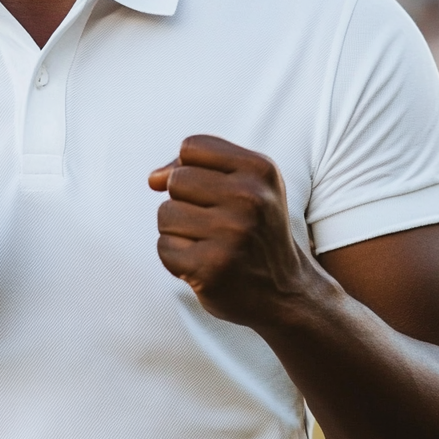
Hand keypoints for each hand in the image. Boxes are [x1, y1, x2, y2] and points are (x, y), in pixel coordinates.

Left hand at [149, 134, 312, 328]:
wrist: (285, 291)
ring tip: (210, 244)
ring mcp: (231, 234)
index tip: (212, 191)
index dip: (190, 167)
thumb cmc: (255, 229)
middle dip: (184, 201)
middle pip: (176, 180)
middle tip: (214, 223)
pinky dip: (177, 259)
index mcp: (260, 170)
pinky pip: (165, 247)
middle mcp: (249, 199)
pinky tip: (205, 264)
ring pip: (166, 213)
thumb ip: (195, 167)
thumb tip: (153, 179)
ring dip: (178, 231)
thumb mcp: (243, 184)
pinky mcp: (212, 267)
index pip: (191, 147)